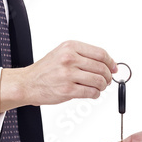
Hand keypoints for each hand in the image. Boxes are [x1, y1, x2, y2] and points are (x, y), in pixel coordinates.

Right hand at [0, 40, 116, 109]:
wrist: (28, 83)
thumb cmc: (46, 70)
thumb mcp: (63, 53)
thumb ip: (83, 56)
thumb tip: (106, 63)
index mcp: (70, 47)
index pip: (100, 53)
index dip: (110, 62)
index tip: (113, 68)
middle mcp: (70, 59)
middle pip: (102, 67)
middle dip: (108, 76)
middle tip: (107, 80)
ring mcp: (68, 75)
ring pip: (99, 81)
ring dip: (103, 86)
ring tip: (99, 87)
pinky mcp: (68, 90)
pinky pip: (91, 92)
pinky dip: (95, 94)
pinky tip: (92, 93)